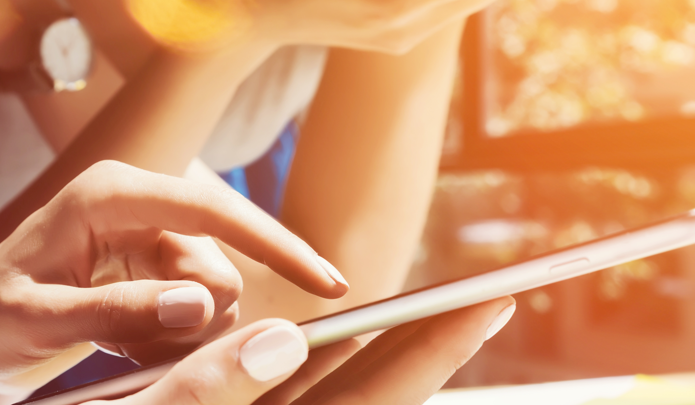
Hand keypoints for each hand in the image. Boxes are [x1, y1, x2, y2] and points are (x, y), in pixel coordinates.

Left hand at [0, 161, 347, 403]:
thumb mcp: (41, 321)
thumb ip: (122, 312)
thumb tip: (205, 304)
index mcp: (112, 195)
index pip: (215, 212)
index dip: (277, 246)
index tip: (328, 285)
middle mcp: (134, 205)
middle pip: (221, 263)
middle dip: (197, 317)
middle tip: (132, 348)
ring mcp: (140, 239)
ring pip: (210, 295)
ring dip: (177, 335)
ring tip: (117, 349)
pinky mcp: (142, 271)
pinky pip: (190, 312)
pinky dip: (164, 340)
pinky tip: (118, 349)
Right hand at [105, 296, 517, 404]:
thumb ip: (201, 394)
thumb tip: (283, 337)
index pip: (376, 396)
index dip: (436, 350)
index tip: (492, 303)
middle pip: (376, 397)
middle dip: (432, 347)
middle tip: (492, 299)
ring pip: (340, 399)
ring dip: (388, 359)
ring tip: (433, 316)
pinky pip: (300, 403)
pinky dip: (326, 373)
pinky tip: (337, 348)